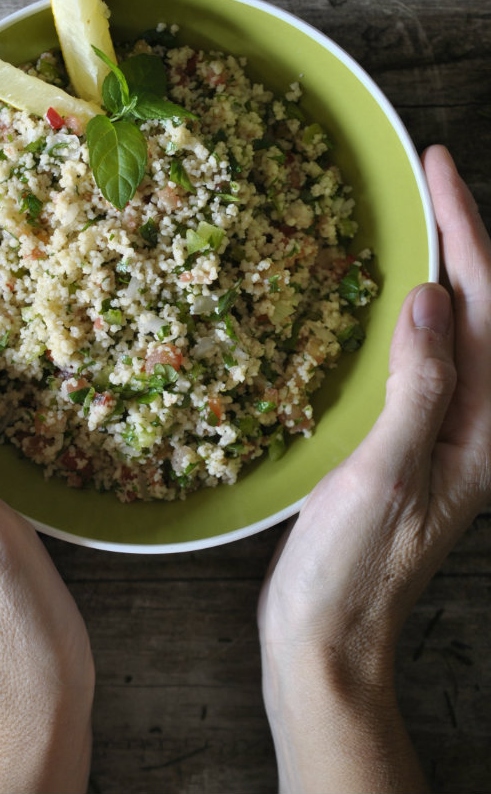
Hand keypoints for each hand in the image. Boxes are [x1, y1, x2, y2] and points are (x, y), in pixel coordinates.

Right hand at [257, 146, 490, 792]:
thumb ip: (420, 386)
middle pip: (486, 312)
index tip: (438, 169)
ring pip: (458, 331)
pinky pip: (425, 358)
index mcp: (483, 431)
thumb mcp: (385, 474)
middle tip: (433, 178)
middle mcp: (476, 426)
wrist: (328, 633)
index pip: (488, 307)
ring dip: (446, 270)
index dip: (467, 232)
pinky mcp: (412, 442)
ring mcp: (445, 434)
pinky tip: (392, 300)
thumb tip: (436, 298)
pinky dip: (414, 314)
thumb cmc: (352, 568)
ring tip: (422, 220)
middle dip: (466, 238)